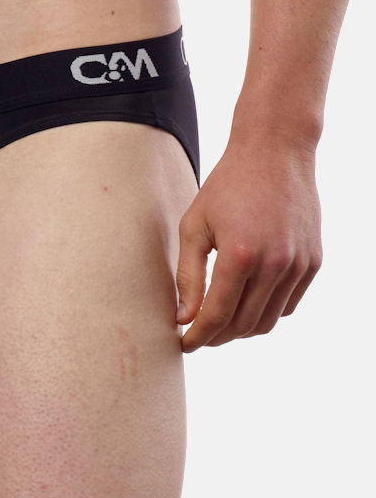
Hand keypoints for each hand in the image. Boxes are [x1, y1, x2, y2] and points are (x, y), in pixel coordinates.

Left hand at [175, 137, 322, 351]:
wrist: (275, 152)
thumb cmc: (227, 186)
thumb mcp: (195, 226)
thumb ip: (188, 276)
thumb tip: (184, 318)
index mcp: (240, 255)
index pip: (216, 316)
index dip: (198, 337)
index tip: (184, 344)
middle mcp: (274, 264)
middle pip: (243, 325)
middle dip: (217, 337)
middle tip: (198, 333)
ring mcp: (299, 265)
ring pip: (269, 321)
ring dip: (242, 329)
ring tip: (221, 320)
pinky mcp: (313, 262)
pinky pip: (289, 304)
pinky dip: (267, 311)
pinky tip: (247, 301)